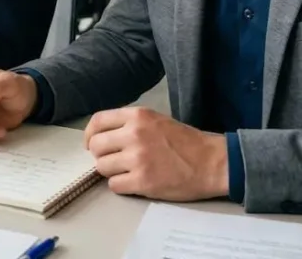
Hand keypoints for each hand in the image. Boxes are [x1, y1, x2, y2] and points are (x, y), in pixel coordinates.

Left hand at [84, 107, 228, 200]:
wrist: (211, 162)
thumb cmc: (186, 142)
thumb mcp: (156, 120)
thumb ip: (130, 125)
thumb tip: (103, 138)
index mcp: (137, 116)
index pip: (98, 121)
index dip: (90, 135)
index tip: (91, 144)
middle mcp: (134, 134)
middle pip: (96, 147)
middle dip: (101, 156)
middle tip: (113, 161)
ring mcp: (137, 159)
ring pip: (102, 167)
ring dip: (111, 172)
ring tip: (128, 172)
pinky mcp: (142, 182)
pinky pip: (114, 185)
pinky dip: (121, 186)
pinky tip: (135, 182)